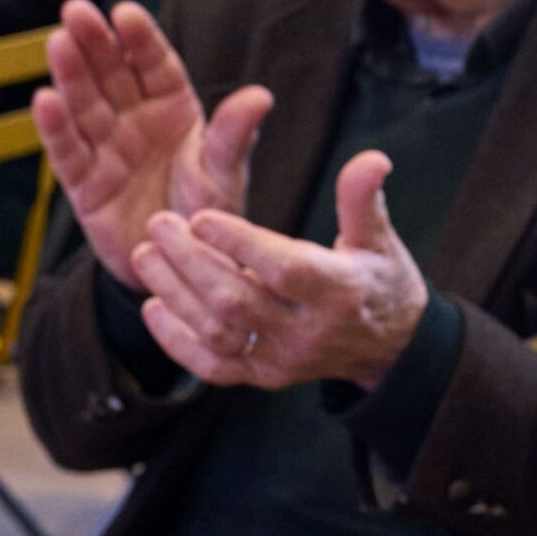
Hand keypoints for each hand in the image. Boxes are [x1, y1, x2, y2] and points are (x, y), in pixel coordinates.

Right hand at [32, 0, 272, 292]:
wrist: (182, 267)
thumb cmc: (207, 212)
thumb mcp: (224, 174)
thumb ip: (234, 136)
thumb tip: (261, 96)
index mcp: (174, 109)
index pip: (155, 66)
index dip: (140, 39)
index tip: (125, 12)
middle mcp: (136, 120)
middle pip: (112, 75)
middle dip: (95, 43)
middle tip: (76, 10)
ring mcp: (108, 148)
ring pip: (85, 105)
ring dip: (70, 75)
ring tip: (58, 42)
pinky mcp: (84, 182)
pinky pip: (68, 151)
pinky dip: (55, 127)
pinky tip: (44, 100)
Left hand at [129, 150, 427, 390]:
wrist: (390, 349)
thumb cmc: (381, 281)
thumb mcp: (379, 239)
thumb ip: (362, 199)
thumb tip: (372, 158)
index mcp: (340, 291)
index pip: (284, 270)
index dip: (240, 244)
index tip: (201, 216)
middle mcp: (309, 331)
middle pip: (237, 301)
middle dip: (191, 262)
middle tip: (159, 224)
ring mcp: (283, 359)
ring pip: (217, 332)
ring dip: (176, 294)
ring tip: (146, 255)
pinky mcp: (263, 376)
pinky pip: (212, 366)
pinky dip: (177, 341)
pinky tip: (154, 307)